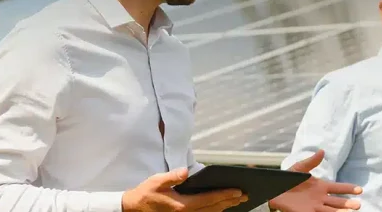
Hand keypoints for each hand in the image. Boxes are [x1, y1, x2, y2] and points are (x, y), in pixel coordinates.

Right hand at [122, 168, 247, 211]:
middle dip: (230, 201)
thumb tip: (185, 172)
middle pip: (214, 208)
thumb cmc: (147, 192)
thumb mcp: (157, 181)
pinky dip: (215, 210)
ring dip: (225, 207)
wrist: (135, 208)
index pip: (209, 200)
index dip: (225, 195)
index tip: (238, 191)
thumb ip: (172, 177)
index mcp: (182, 205)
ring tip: (238, 200)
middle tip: (245, 195)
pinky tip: (223, 206)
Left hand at [269, 150, 362, 211]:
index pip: (338, 188)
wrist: (274, 189)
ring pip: (331, 211)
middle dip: (348, 204)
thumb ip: (311, 162)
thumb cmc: (287, 178)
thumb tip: (322, 151)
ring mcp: (314, 207)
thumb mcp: (299, 168)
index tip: (360, 190)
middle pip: (338, 202)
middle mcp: (320, 198)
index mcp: (321, 187)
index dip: (348, 189)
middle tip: (358, 205)